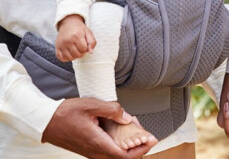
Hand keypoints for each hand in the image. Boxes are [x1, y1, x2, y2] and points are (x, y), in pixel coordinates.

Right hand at [42, 98, 156, 158]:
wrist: (46, 122)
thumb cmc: (66, 113)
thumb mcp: (91, 105)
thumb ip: (112, 110)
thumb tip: (126, 118)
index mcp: (97, 143)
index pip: (124, 155)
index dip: (141, 149)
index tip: (151, 139)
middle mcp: (95, 152)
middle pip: (122, 157)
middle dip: (137, 146)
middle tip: (145, 132)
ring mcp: (91, 151)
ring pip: (115, 154)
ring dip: (128, 144)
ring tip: (135, 129)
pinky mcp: (89, 148)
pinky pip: (108, 150)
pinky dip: (118, 142)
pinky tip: (121, 128)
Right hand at [56, 14, 95, 61]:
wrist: (68, 23)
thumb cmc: (79, 28)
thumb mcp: (88, 32)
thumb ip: (92, 42)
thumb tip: (91, 52)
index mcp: (77, 36)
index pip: (84, 49)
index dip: (86, 49)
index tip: (85, 45)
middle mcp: (68, 41)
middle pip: (77, 54)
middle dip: (81, 53)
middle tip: (80, 48)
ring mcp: (62, 45)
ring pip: (70, 58)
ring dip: (75, 56)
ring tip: (76, 50)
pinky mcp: (57, 47)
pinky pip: (61, 58)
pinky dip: (66, 58)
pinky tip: (69, 54)